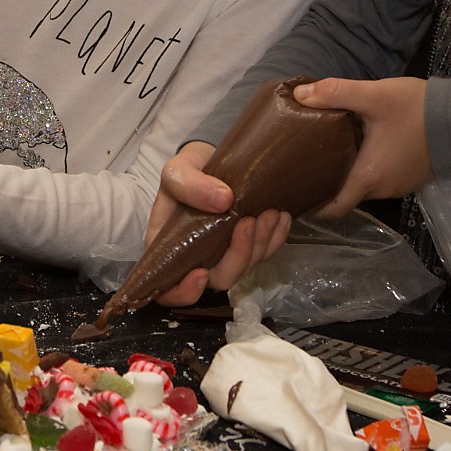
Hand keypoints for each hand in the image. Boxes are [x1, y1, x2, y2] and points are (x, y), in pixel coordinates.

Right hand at [147, 142, 292, 306]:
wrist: (212, 158)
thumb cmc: (187, 170)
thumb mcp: (177, 171)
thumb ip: (190, 186)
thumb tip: (223, 201)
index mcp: (171, 250)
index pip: (170, 290)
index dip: (185, 292)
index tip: (201, 273)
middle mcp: (197, 259)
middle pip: (219, 279)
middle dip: (238, 256)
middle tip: (249, 222)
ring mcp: (225, 254)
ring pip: (246, 267)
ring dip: (261, 243)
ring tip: (269, 212)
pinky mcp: (248, 245)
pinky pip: (266, 253)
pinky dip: (276, 238)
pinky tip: (280, 217)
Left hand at [291, 76, 432, 214]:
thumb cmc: (417, 109)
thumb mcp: (374, 95)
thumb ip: (336, 93)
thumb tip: (300, 94)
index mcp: (368, 177)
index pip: (333, 208)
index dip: (313, 205)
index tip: (297, 191)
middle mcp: (382, 189)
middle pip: (346, 194)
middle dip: (326, 182)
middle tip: (306, 162)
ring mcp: (399, 186)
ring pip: (364, 186)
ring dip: (348, 173)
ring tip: (329, 151)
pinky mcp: (410, 178)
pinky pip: (381, 179)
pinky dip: (367, 169)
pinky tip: (359, 147)